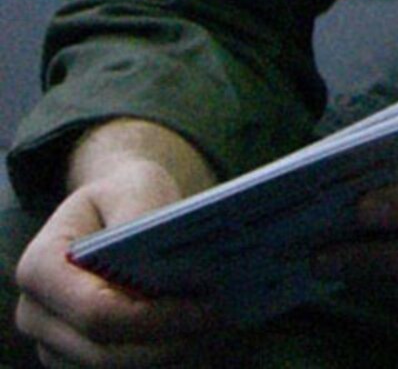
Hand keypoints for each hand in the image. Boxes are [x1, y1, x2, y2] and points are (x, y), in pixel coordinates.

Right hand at [14, 159, 221, 365]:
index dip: (153, 317)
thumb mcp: (135, 188)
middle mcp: (35, 314)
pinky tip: (197, 332)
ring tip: (214, 326)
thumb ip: (145, 223)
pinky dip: (160, 353)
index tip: (205, 306)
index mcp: (39, 268)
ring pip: (112, 368)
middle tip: (220, 320)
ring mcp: (51, 343)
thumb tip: (174, 270)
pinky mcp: (74, 357)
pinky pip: (120, 367)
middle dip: (167, 341)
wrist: (110, 208)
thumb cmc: (124, 195)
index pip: (97, 312)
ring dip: (167, 352)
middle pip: (104, 351)